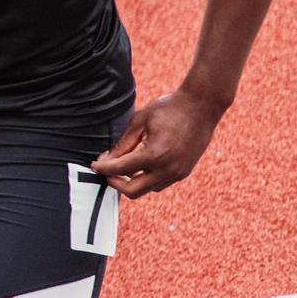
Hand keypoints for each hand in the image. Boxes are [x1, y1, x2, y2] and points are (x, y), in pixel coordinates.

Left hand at [92, 87, 225, 197]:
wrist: (201, 106)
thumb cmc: (170, 109)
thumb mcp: (140, 121)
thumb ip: (123, 143)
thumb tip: (107, 159)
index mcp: (154, 155)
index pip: (120, 169)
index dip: (103, 168)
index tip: (94, 165)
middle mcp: (168, 169)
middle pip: (133, 190)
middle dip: (115, 182)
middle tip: (105, 170)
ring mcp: (178, 173)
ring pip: (148, 189)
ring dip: (132, 181)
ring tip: (121, 166)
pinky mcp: (184, 172)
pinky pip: (160, 183)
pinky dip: (147, 179)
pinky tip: (139, 165)